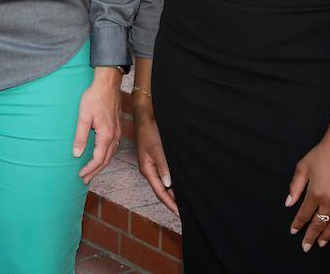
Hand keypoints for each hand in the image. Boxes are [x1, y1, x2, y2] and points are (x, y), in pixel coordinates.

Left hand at [74, 67, 122, 183]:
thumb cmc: (94, 98)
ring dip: (100, 165)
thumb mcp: (83, 117)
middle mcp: (114, 136)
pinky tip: (99, 156)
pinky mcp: (117, 128)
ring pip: (110, 155)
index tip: (80, 175)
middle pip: (106, 160)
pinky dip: (105, 156)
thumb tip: (76, 153)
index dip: (89, 169)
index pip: (98, 159)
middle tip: (84, 179)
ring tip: (91, 171)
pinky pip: (112, 147)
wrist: (107, 84)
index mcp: (106, 135)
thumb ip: (80, 136)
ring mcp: (117, 133)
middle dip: (95, 171)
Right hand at [133, 97, 176, 212]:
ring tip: (184, 201)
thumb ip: (163, 166)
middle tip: (184, 212)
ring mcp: (152, 164)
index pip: (160, 191)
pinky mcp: (156, 159)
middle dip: (172, 201)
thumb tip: (168, 184)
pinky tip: (179, 184)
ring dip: (173, 192)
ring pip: (163, 183)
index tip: (180, 213)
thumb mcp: (157, 149)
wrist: (145, 116)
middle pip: (161, 190)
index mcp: (147, 169)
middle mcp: (149, 169)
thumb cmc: (149, 131)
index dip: (170, 203)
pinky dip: (172, 182)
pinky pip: (164, 175)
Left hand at [286, 125, 329, 251]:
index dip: (298, 224)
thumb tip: (289, 203)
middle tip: (306, 246)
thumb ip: (295, 187)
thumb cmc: (321, 154)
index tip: (293, 231)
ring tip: (321, 243)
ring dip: (327, 235)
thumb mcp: (303, 167)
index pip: (305, 214)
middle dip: (311, 236)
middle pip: (319, 224)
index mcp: (316, 193)